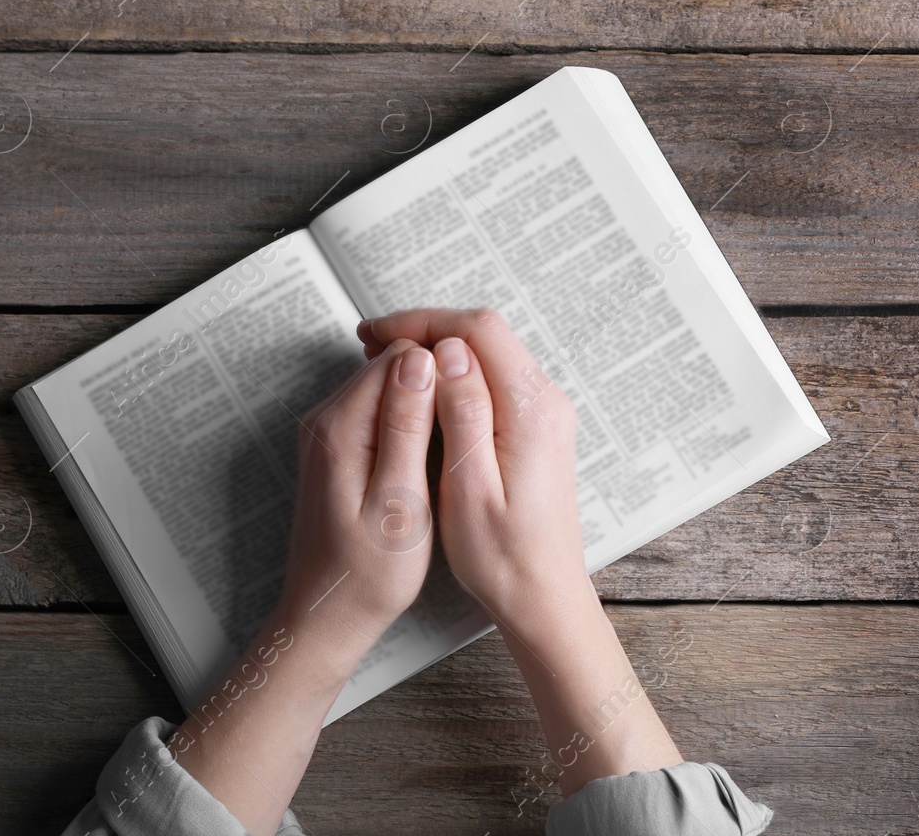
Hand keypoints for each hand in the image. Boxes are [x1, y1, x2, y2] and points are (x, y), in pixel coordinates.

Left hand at [278, 337, 438, 648]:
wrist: (329, 615)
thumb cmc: (368, 574)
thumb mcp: (401, 501)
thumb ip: (407, 426)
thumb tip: (420, 360)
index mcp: (341, 427)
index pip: (400, 355)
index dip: (444, 367)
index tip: (472, 398)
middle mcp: (326, 420)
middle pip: (392, 364)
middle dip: (435, 381)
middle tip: (468, 424)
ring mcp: (329, 433)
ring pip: (388, 385)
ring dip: (424, 401)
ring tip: (454, 440)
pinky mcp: (337, 448)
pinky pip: (380, 410)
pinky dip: (410, 421)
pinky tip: (431, 454)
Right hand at [359, 308, 682, 797]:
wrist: (544, 596)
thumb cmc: (504, 558)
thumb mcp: (469, 488)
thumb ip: (464, 414)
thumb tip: (449, 354)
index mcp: (532, 410)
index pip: (479, 330)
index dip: (423, 322)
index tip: (375, 334)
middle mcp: (547, 401)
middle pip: (485, 334)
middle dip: (426, 330)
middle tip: (371, 344)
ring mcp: (546, 412)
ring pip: (488, 353)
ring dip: (438, 350)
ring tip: (387, 364)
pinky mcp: (537, 427)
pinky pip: (494, 378)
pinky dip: (454, 374)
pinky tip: (422, 391)